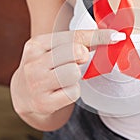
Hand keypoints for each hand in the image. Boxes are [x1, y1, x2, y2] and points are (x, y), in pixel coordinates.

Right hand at [10, 29, 124, 129]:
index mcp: (36, 44)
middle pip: (76, 52)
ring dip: (76, 76)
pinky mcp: (44, 103)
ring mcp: (36, 84)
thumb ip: (80, 41)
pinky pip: (73, 92)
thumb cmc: (46, 68)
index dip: (98, 36)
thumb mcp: (55, 50)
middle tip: (76, 61)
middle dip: (82, 56)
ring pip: (75, 72)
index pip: (74, 36)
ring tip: (64, 77)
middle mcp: (33, 63)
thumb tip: (113, 36)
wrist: (24, 94)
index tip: (115, 36)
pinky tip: (61, 91)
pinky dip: (73, 91)